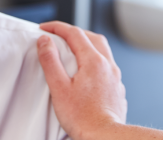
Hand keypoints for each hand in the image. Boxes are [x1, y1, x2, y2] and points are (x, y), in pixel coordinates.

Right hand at [37, 21, 127, 139]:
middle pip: (92, 37)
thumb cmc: (82, 117)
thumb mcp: (59, 87)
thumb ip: (51, 61)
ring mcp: (115, 77)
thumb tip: (45, 41)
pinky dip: (96, 60)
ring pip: (103, 50)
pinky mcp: (117, 88)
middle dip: (74, 32)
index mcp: (93, 61)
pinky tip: (88, 71)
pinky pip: (107, 65)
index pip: (74, 33)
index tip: (44, 28)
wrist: (105, 136)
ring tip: (73, 49)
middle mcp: (108, 65)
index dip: (57, 27)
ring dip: (88, 44)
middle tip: (58, 35)